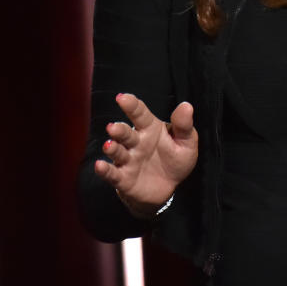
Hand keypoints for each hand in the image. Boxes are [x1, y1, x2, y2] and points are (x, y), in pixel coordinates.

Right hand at [94, 94, 197, 218]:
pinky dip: (105, 170)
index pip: (140, 114)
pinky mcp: (123, 179)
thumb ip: (184, 126)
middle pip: (125, 133)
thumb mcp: (186, 143)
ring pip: (117, 152)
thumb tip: (187, 106)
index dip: (131, 105)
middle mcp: (136, 142)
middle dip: (119, 130)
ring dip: (112, 148)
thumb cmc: (175, 159)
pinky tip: (99, 165)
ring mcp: (128, 160)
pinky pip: (113, 174)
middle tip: (113, 128)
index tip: (122, 98)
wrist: (168, 187)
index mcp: (150, 129)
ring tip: (109, 145)